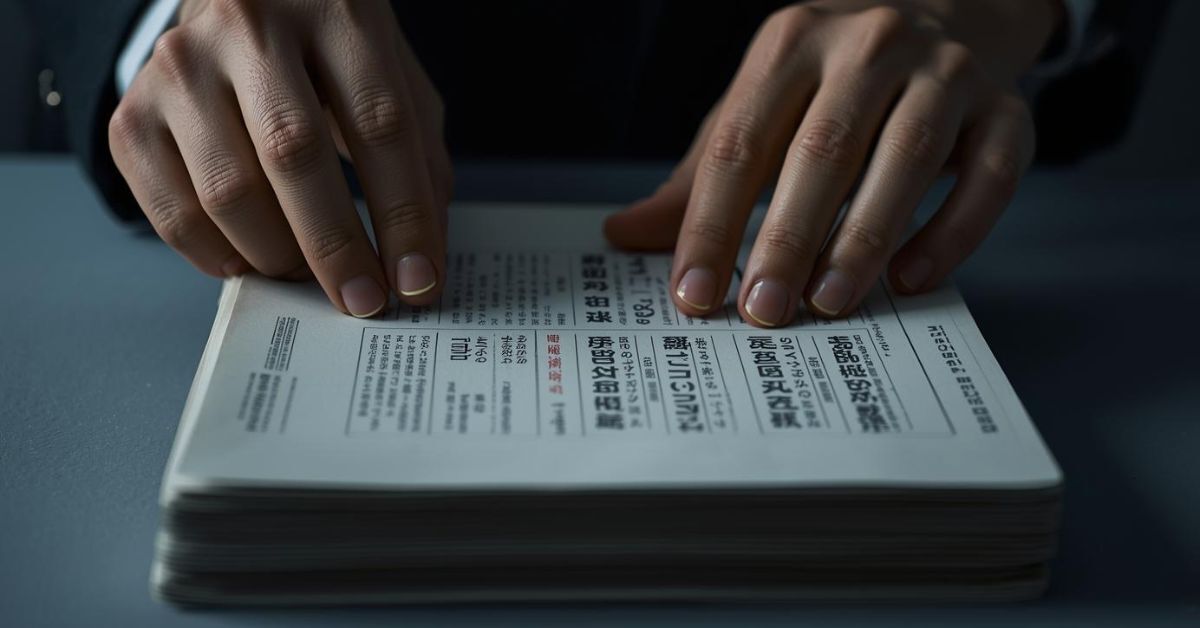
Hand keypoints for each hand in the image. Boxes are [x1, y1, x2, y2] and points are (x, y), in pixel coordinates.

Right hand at [109, 0, 450, 315]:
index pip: (378, 123)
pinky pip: (173, 213)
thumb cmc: (328, 56)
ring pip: (228, 191)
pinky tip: (251, 262)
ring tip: (308, 273)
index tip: (418, 280)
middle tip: (363, 300)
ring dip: (279, 256)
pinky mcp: (133, 112)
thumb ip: (419, 158)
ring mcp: (180, 67)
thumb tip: (418, 263)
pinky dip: (219, 257)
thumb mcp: (394, 79)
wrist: (239, 8)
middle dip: (336, 247)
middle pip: (292, 153)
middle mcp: (249, 27)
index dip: (403, 214)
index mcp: (335, 12)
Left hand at [605, 0, 1058, 325]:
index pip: (741, 141)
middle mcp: (869, 45)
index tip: (693, 295)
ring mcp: (946, 72)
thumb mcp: (760, 107)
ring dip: (863, 240)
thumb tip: (623, 234)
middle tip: (762, 311)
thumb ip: (702, 174)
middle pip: (822, 150)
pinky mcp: (1007, 109)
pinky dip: (953, 231)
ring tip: (828, 305)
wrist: (949, 5)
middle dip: (786, 239)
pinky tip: (912, 279)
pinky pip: (989, 175)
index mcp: (792, 42)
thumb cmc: (832, 79)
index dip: (712, 223)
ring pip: (907, 159)